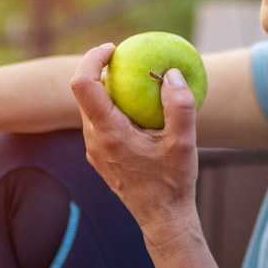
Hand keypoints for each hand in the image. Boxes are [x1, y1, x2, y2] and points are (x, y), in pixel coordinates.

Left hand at [67, 43, 199, 232]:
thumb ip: (180, 106)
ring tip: (135, 81)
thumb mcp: (184, 143)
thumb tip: (170, 73)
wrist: (162, 219)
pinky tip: (138, 109)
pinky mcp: (100, 157)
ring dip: (107, 90)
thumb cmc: (173, 183)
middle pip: (83, 93)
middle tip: (127, 59)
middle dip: (100, 70)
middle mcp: (93, 140)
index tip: (113, 47)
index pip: (83, 84)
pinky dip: (113, 108)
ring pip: (90, 109)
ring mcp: (94, 150)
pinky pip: (99, 123)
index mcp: (108, 133)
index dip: (92, 59)